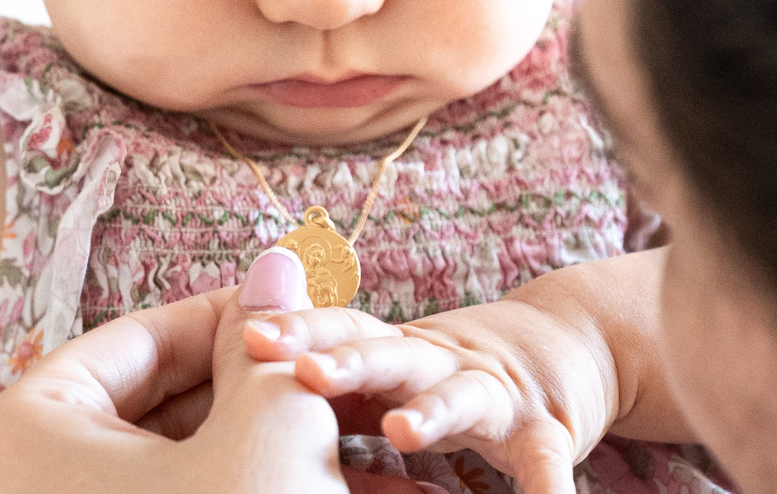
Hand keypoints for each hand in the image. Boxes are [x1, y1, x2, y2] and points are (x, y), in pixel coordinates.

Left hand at [0, 248, 430, 493]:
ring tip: (334, 429)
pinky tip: (320, 483)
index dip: (223, 315)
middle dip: (251, 387)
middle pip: (161, 402)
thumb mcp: (268, 434)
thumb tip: (277, 259)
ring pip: (179, 463)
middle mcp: (33, 484)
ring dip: (260, 444)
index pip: (137, 340)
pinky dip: (245, 489)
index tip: (288, 310)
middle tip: (319, 374)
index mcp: (25, 438)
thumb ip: (268, 341)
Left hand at [244, 251, 682, 493]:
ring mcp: (492, 390)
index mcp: (393, 349)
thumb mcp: (392, 371)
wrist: (558, 341)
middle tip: (303, 372)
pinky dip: (543, 483)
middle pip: (388, 351)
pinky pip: (543, 457)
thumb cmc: (450, 368)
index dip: (299, 330)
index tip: (252, 338)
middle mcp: (438, 359)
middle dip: (347, 360)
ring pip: (462, 393)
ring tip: (402, 431)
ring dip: (433, 409)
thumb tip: (249, 399)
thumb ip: (338, 385)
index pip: (341, 329)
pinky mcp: (542, 426)